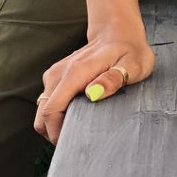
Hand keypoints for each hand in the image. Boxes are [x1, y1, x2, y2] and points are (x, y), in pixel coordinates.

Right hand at [34, 24, 154, 144]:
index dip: (57, 133)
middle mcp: (59, 73)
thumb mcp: (133, 64)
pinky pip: (49, 102)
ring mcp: (55, 74)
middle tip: (78, 142)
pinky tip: (78, 116)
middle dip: (54, 133)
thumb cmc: (130, 50)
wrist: (118, 32)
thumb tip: (93, 94)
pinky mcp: (56, 77)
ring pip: (43, 109)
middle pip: (42, 114)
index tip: (73, 144)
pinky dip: (57, 115)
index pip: (51, 110)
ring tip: (80, 130)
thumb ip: (113, 79)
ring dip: (55, 124)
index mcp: (75, 73)